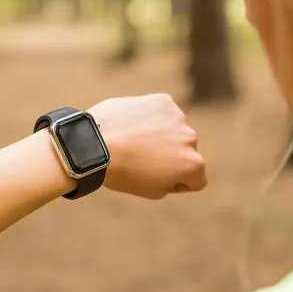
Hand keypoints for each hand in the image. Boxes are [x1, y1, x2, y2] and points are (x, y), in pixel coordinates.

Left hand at [89, 94, 206, 198]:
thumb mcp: (153, 190)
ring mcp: (179, 117)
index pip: (197, 179)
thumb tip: (178, 166)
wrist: (95, 143)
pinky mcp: (164, 101)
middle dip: (171, 156)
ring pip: (175, 130)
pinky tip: (133, 124)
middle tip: (141, 158)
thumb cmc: (122, 172)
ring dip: (162, 135)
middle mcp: (192, 139)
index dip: (176, 182)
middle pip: (187, 152)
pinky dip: (152, 118)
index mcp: (193, 165)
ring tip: (134, 140)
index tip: (154, 178)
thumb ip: (174, 180)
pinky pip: (164, 112)